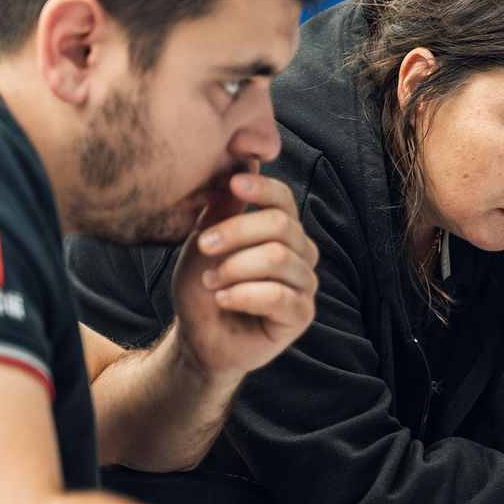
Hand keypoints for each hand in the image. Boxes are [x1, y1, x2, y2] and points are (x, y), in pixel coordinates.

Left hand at [168, 166, 318, 380]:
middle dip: (236, 233)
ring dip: (235, 268)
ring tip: (211, 282)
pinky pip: (278, 296)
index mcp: (282, 232)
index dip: (263, 188)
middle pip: (281, 226)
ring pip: (278, 259)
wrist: (199, 338)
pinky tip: (223, 299)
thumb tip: (237, 165)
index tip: (234, 184)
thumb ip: (222, 209)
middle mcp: (300, 254)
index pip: (284, 201)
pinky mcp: (301, 315)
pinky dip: (243, 295)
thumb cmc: (205, 287)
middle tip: (204, 246)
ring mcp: (304, 284)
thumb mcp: (205, 243)